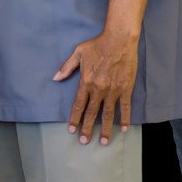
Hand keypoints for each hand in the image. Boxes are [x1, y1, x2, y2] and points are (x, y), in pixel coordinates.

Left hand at [53, 27, 141, 145]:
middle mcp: (99, 89)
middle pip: (91, 113)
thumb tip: (55, 78)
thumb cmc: (98, 45)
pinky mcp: (126, 89)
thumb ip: (66, 67)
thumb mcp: (78, 53)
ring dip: (105, 129)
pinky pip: (125, 107)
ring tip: (104, 142)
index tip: (72, 130)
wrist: (119, 39)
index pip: (78, 105)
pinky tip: (124, 129)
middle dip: (87, 128)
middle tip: (84, 142)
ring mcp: (113, 90)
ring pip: (108, 114)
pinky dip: (125, 119)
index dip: (74, 118)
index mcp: (86, 81)